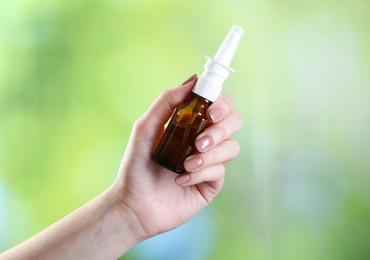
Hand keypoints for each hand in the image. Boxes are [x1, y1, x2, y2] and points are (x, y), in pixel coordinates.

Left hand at [113, 74, 242, 238]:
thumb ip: (166, 102)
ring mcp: (210, 161)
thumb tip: (193, 80)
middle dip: (221, 129)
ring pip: (231, 147)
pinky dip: (201, 173)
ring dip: (210, 154)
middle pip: (234, 122)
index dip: (222, 103)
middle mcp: (204, 140)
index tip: (211, 111)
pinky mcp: (212, 183)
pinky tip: (182, 180)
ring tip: (186, 164)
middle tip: (200, 141)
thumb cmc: (136, 166)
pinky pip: (220, 170)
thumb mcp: (145, 128)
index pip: (218, 104)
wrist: (134, 204)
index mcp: (192, 124)